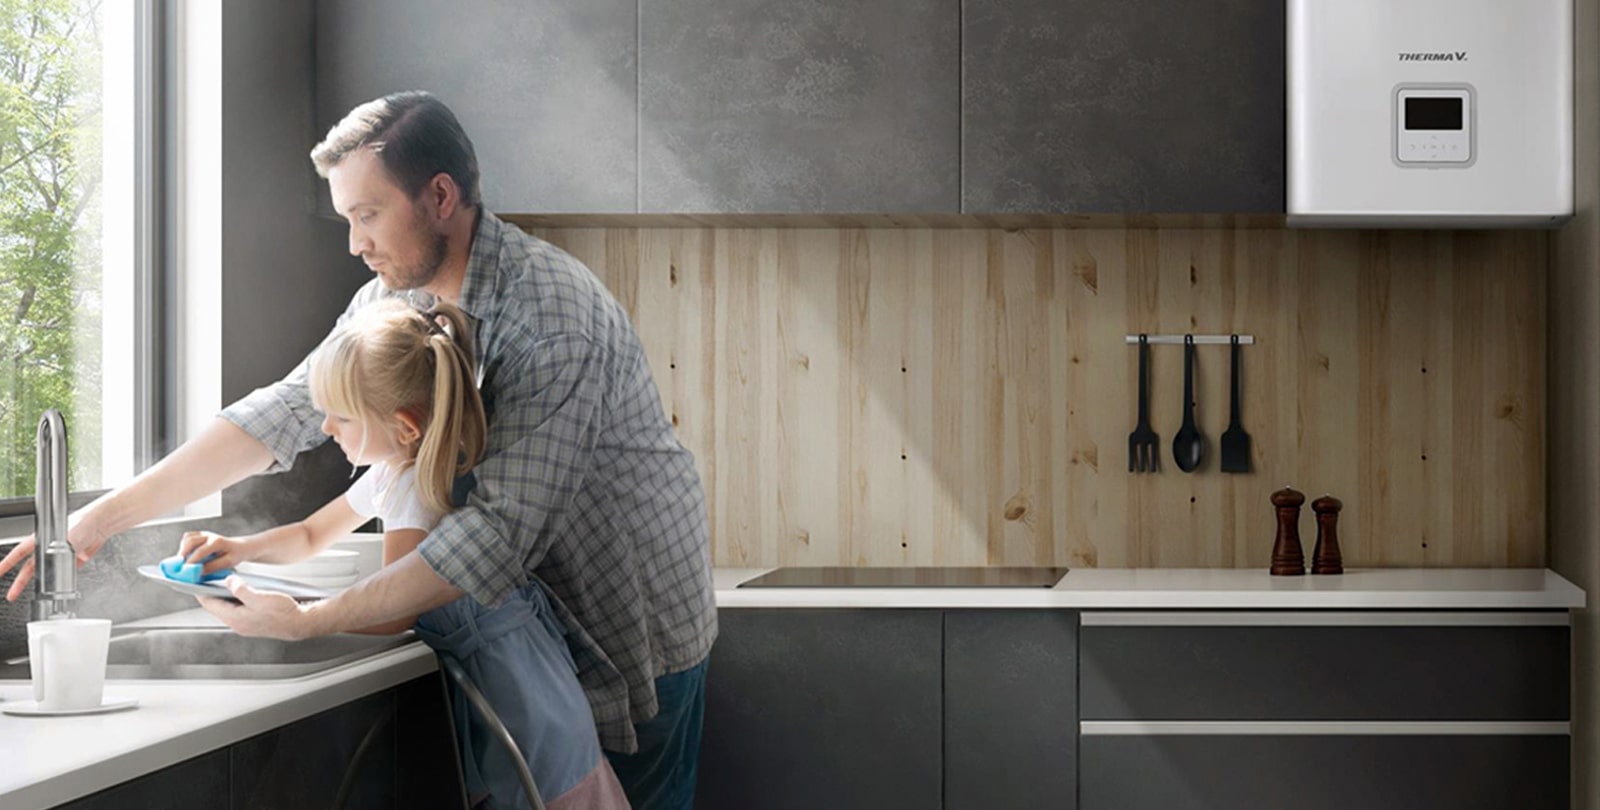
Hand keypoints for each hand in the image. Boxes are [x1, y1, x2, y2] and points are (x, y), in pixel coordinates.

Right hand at [0, 516, 109, 601]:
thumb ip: (54, 553)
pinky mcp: (73, 559)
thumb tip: (51, 566)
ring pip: (45, 573)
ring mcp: (60, 554)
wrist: (101, 524)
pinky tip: (59, 588)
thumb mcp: (62, 540)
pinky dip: (61, 581)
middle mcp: (48, 548)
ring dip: (39, 584)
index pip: (18, 554)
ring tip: (34, 595)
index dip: (6, 564)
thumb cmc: (81, 524)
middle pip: (29, 568)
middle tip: (12, 594)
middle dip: (19, 582)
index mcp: (40, 540)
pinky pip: (64, 573)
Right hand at [178, 531, 259, 574]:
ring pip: (187, 538)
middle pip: (190, 541)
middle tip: (179, 566)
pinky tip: (186, 555)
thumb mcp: (228, 563)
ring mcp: (203, 534)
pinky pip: (187, 538)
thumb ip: (213, 567)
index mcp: (217, 541)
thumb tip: (197, 572)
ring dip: (182, 550)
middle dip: (183, 554)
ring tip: (182, 562)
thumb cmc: (235, 555)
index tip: (184, 571)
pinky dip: (184, 546)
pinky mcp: (199, 535)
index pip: (200, 551)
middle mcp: (209, 536)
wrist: (240, 547)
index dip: (191, 562)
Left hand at [197, 576, 317, 639]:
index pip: (209, 604)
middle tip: (209, 577)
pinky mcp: (254, 622)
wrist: (301, 623)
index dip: (200, 591)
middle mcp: (237, 624)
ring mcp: (246, 624)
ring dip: (224, 595)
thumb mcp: (258, 596)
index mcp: (234, 618)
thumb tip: (228, 581)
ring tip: (225, 581)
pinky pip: (238, 609)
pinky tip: (242, 590)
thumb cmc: (282, 612)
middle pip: (217, 606)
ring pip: (228, 607)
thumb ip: (240, 588)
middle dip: (211, 591)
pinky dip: (235, 599)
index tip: (194, 581)